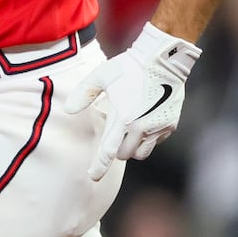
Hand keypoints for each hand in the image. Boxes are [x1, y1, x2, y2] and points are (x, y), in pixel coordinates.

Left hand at [63, 23, 200, 180]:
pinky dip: (148, 138)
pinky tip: (145, 120)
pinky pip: (156, 141)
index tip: (93, 176)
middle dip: (117, 149)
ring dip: (133, 147)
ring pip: (142, 152)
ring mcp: (158, 127)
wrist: (163, 60)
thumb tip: (68, 110)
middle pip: (125, 154)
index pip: (108, 150)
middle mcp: (141, 126)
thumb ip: (83, 94)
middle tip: (115, 132)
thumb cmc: (129, 67)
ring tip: (129, 129)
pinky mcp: (170, 124)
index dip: (100, 166)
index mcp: (123, 117)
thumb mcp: (101, 76)